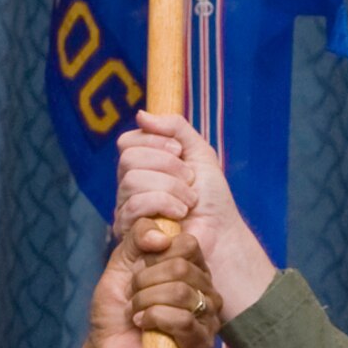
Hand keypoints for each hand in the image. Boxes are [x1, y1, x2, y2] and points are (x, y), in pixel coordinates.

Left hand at [77, 230, 222, 347]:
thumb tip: (161, 236)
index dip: (155, 255)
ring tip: (137, 313)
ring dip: (146, 301)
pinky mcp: (202, 343)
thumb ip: (137, 237)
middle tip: (133, 297)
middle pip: (182, 267)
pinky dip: (154, 318)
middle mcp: (206, 290)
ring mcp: (208, 318)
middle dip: (145, 281)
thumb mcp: (120, 263)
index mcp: (192, 268)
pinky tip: (144, 325)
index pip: (187, 244)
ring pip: (181, 292)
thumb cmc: (116, 309)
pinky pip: (183, 320)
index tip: (138, 271)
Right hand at [116, 112, 276, 317]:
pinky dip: (165, 205)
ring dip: (171, 187)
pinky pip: (135, 205)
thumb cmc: (212, 198)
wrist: (221, 233)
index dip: (155, 142)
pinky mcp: (129, 232)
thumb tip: (141, 114)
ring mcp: (126, 209)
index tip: (180, 153)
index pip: (128, 142)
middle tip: (190, 180)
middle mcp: (128, 186)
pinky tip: (180, 215)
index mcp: (141, 166)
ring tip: (189, 201)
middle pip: (128, 159)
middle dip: (167, 166)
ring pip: (132, 181)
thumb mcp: (199, 152)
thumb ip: (175, 128)